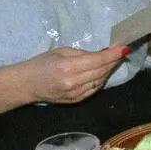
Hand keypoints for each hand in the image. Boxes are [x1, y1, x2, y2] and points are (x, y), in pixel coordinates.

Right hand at [8, 46, 126, 105]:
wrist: (26, 85)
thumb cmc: (41, 63)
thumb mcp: (60, 52)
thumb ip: (82, 53)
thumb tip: (103, 54)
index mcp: (68, 67)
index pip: (97, 61)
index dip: (112, 55)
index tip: (124, 48)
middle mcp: (74, 82)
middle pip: (101, 71)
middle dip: (113, 61)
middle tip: (121, 52)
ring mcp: (76, 93)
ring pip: (100, 81)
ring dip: (109, 70)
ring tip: (113, 61)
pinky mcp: (76, 100)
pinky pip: (95, 89)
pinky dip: (101, 79)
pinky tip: (103, 72)